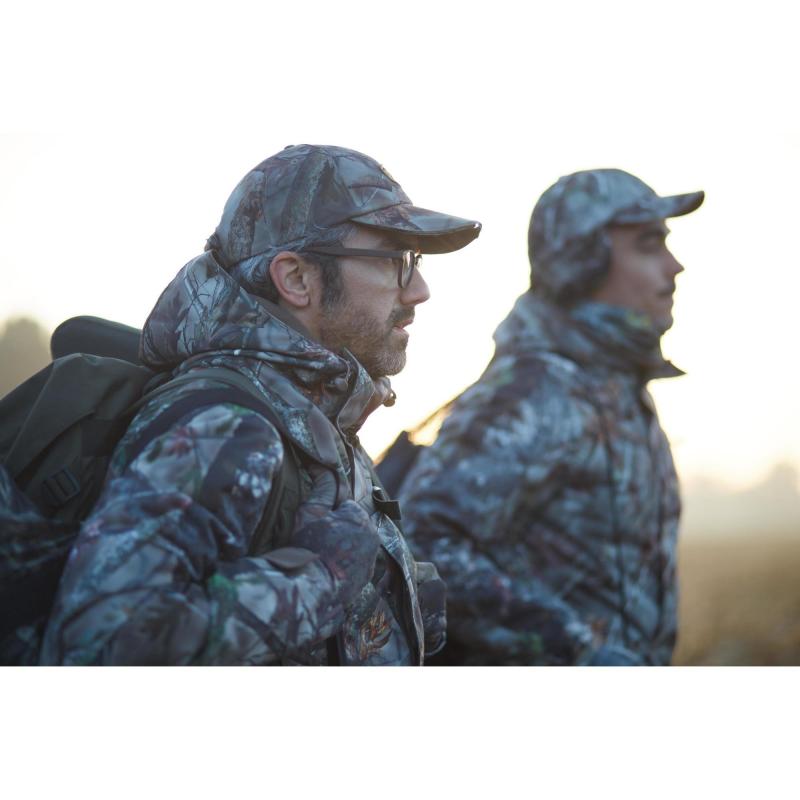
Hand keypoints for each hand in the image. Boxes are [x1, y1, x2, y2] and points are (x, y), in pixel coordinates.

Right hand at [291, 466, 380, 600]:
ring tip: (322, 558)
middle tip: (318, 542)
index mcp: (360, 516)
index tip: (318, 526)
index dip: (329, 515)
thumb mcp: (309, 511)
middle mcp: (372, 536)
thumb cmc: (307, 547)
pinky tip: (329, 572)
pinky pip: (356, 565)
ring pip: (356, 545)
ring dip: (343, 548)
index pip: (346, 506)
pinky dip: (346, 566)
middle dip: (339, 530)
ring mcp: (371, 559)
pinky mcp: (366, 578)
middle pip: (354, 525)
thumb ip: (322, 486)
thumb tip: (322, 463)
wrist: (308, 590)